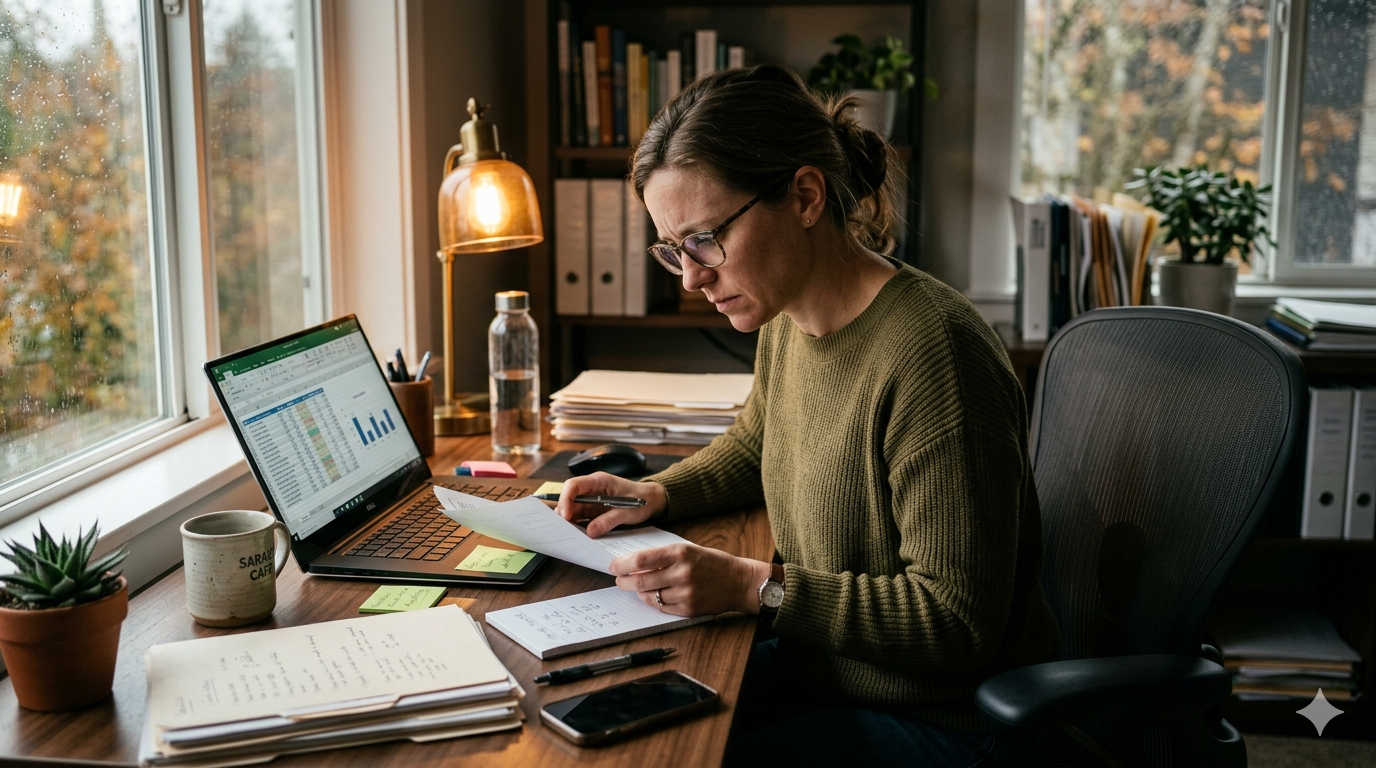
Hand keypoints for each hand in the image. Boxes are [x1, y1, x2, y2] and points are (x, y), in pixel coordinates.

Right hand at [554, 472, 666, 537]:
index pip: (573, 485)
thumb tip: (590, 532)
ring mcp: (591, 500)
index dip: (565, 499)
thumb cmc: (641, 500)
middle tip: (562, 531)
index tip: (566, 516)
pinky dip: (577, 527)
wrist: (652, 500)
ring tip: (568, 536)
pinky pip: (580, 518)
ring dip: (569, 522)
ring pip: (572, 509)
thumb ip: (609, 520)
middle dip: (564, 514)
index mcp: (598, 481)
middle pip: (569, 499)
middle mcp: (591, 489)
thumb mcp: (628, 511)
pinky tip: (577, 537)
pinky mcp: (593, 510)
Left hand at [609, 544, 772, 616]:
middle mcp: (682, 573)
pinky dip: (653, 602)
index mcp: (681, 553)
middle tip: (619, 581)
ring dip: (638, 593)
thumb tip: (634, 564)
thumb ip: (663, 557)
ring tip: (636, 588)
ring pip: (650, 596)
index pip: (641, 560)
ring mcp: (686, 593)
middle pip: (641, 581)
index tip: (613, 567)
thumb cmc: (713, 562)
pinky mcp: (689, 609)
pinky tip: (652, 596)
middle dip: (624, 582)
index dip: (622, 565)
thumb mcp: (689, 550)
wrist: (739, 581)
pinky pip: (661, 607)